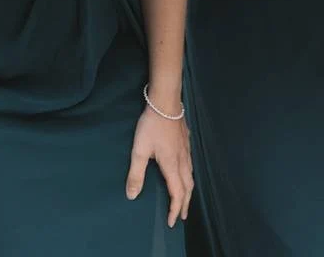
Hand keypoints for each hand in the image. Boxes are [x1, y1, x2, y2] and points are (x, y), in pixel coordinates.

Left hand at [128, 102, 193, 226]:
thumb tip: (132, 196)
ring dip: (188, 191)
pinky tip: (185, 173)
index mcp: (172, 165)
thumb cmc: (151, 126)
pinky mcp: (186, 142)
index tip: (172, 221)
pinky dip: (189, 177)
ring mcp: (186, 150)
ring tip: (185, 199)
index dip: (175, 209)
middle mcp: (182, 160)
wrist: (166, 102)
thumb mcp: (139, 150)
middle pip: (188, 187)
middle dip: (185, 204)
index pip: (177, 193)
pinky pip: (191, 165)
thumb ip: (136, 174)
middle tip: (182, 216)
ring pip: (191, 176)